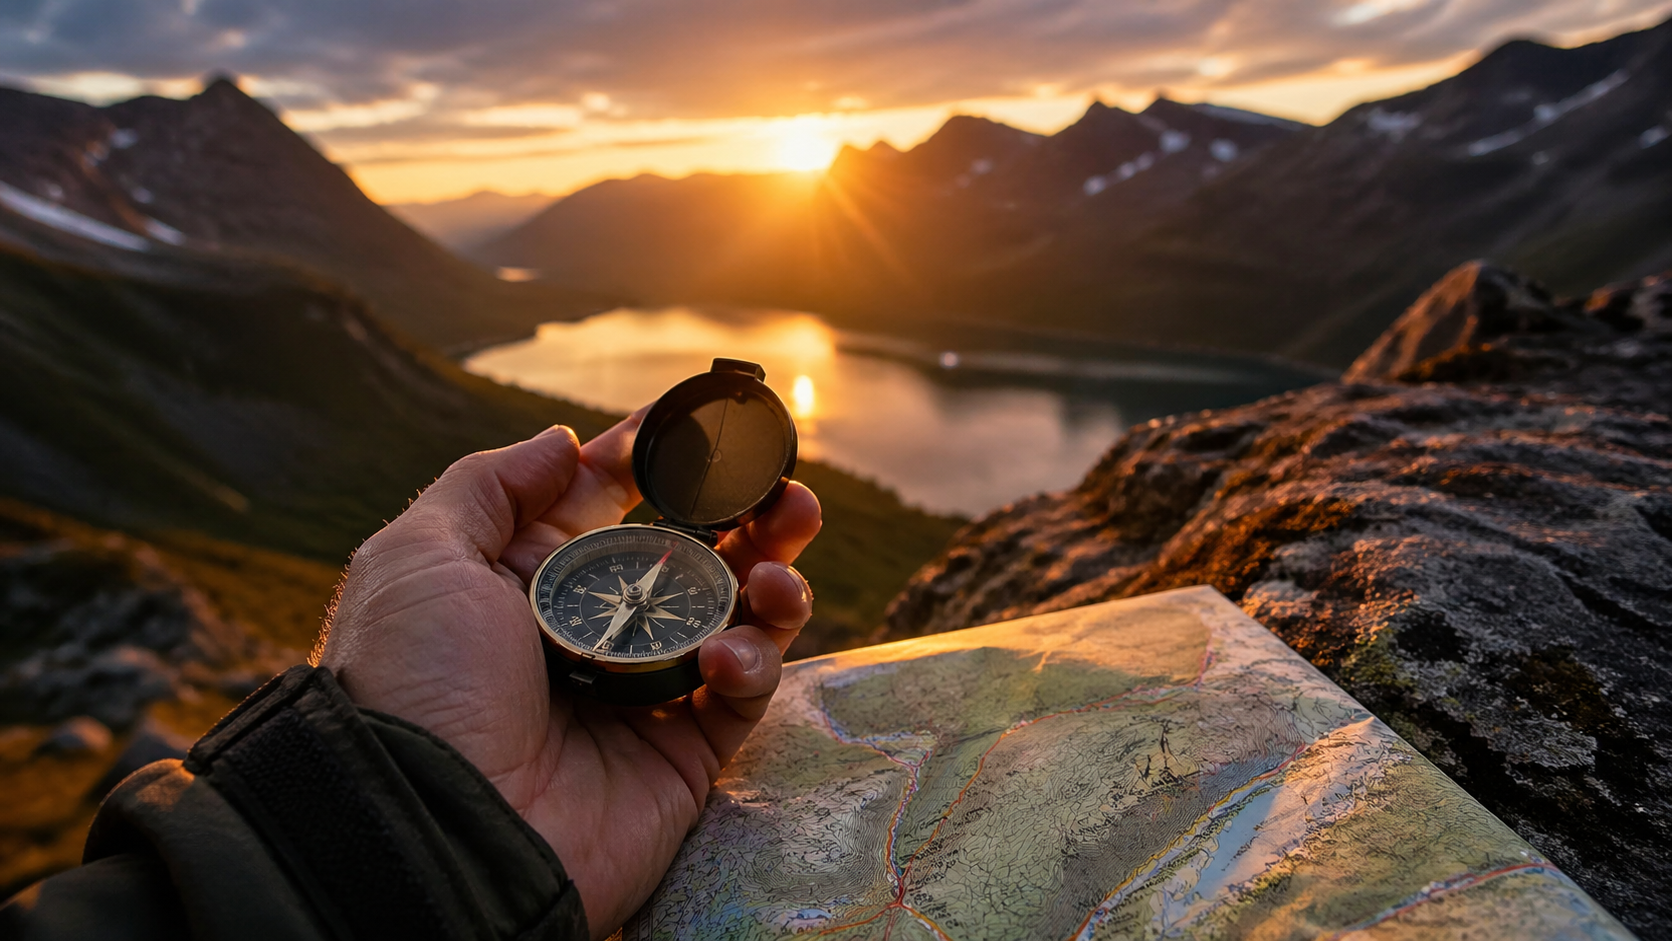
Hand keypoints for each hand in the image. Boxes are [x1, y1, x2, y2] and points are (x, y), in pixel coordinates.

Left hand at [317, 412, 820, 936]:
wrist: (435, 829)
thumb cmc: (415, 689)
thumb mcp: (418, 559)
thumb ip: (489, 485)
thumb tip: (563, 439)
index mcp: (529, 576)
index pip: (607, 497)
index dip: (657, 456)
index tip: (702, 419)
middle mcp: (592, 625)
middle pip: (690, 551)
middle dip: (746, 511)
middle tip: (783, 488)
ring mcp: (643, 689)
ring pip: (734, 615)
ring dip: (772, 577)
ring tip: (778, 567)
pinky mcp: (683, 750)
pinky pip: (742, 692)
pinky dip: (754, 661)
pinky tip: (729, 655)